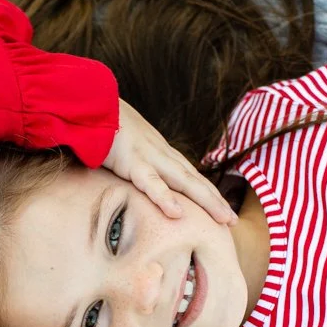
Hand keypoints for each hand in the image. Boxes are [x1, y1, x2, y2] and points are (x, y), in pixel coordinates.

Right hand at [103, 99, 232, 223]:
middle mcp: (162, 155)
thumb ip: (136, 166)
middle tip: (233, 220)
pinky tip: (177, 214)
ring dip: (206, 200)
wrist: (93, 106)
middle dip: (215, 200)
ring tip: (223, 218)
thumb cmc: (107, 129)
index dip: (207, 193)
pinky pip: (151, 183)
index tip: (222, 210)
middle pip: (194, 180)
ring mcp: (150, 157)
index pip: (190, 176)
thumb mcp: (126, 150)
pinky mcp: (132, 162)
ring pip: (184, 182)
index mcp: (161, 153)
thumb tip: (139, 183)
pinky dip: (164, 198)